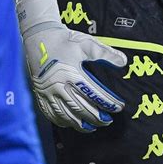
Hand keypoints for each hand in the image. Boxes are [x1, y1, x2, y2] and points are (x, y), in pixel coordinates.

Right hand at [17, 0, 126, 132]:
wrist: (39, 36)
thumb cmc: (65, 40)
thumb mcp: (87, 43)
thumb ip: (105, 53)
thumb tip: (123, 62)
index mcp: (72, 74)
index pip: (94, 94)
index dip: (108, 103)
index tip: (118, 107)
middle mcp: (59, 86)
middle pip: (81, 109)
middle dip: (96, 118)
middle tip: (107, 120)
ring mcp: (48, 92)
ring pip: (66, 116)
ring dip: (81, 124)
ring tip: (92, 127)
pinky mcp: (40, 94)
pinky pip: (51, 114)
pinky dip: (63, 122)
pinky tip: (71, 123)